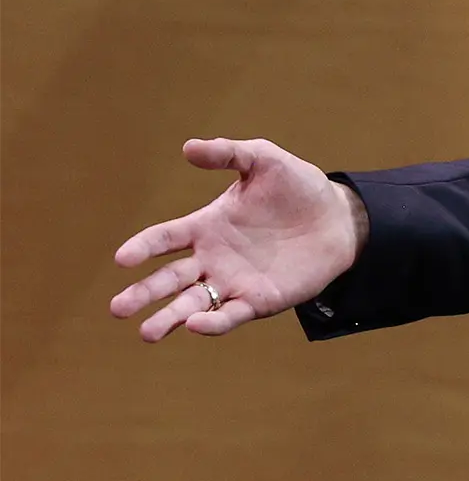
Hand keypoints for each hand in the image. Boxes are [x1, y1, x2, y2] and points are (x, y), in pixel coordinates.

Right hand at [110, 138, 368, 340]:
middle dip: (143, 293)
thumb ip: (228, 153)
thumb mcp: (264, 161)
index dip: (143, 247)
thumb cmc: (297, 187)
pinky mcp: (257, 301)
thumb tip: (188, 147)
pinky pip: (229, 315)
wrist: (338, 218)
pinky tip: (196, 325)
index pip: (165, 238)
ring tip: (146, 333)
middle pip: (169, 278)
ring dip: (168, 317)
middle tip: (117, 308)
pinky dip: (213, 322)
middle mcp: (211, 258)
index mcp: (206, 226)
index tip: (122, 258)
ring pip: (191, 303)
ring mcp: (232, 282)